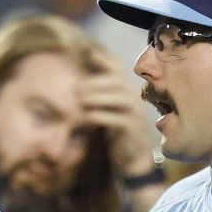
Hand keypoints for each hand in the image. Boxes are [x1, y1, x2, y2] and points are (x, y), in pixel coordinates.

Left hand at [75, 55, 158, 178]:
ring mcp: (135, 115)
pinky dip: (102, 116)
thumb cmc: (117, 131)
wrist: (133, 157)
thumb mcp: (109, 110)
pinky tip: (88, 117)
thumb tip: (77, 83)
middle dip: (96, 82)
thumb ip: (100, 96)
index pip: (119, 70)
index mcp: (127, 92)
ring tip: (80, 100)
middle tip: (75, 88)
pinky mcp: (132, 131)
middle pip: (118, 82)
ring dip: (99, 97)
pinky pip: (119, 120)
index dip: (106, 60)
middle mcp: (133, 100)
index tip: (89, 54)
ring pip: (121, 98)